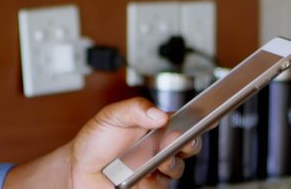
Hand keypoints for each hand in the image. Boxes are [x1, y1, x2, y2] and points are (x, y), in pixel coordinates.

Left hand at [69, 98, 201, 188]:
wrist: (78, 168)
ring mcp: (156, 169)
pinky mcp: (149, 187)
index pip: (184, 121)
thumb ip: (135, 110)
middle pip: (189, 146)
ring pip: (178, 168)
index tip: (212, 116)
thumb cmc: (96, 140)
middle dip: (190, 141)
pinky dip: (158, 181)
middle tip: (182, 137)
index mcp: (155, 126)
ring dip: (173, 162)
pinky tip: (147, 175)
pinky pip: (162, 186)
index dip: (201, 119)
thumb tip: (159, 114)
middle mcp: (160, 148)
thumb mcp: (111, 116)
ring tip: (160, 159)